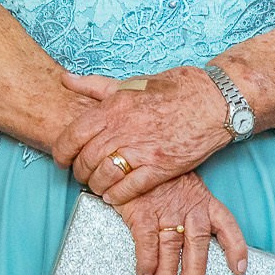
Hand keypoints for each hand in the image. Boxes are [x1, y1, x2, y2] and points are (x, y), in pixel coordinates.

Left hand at [53, 66, 232, 204]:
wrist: (212, 102)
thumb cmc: (172, 90)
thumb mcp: (130, 83)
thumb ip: (94, 86)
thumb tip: (65, 79)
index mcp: (114, 107)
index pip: (73, 135)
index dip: (61, 152)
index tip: (62, 159)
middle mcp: (124, 129)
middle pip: (86, 159)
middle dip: (79, 171)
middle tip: (81, 174)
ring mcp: (143, 150)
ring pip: (104, 176)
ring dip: (96, 185)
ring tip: (97, 186)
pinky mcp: (161, 168)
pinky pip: (129, 189)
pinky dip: (117, 196)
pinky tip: (114, 196)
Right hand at [119, 171, 248, 274]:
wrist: (132, 159)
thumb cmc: (161, 176)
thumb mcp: (185, 184)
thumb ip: (193, 205)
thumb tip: (195, 235)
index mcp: (203, 201)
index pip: (226, 225)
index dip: (235, 248)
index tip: (239, 269)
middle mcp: (188, 208)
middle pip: (197, 244)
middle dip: (195, 271)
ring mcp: (165, 211)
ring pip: (171, 248)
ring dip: (167, 273)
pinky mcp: (142, 212)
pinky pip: (146, 242)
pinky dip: (146, 261)